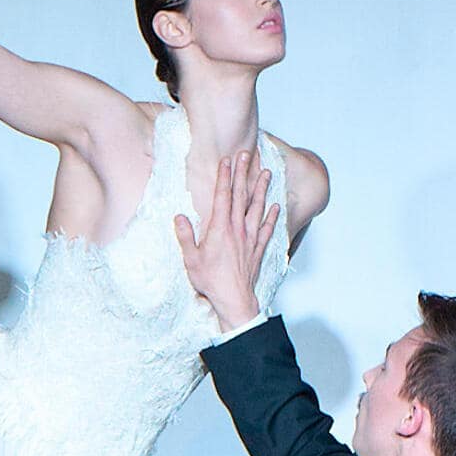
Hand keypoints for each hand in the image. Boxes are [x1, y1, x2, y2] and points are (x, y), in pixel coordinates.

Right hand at [174, 150, 277, 330]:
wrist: (234, 300)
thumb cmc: (211, 281)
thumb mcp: (191, 259)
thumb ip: (185, 236)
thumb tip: (179, 217)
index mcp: (220, 228)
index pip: (223, 196)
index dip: (225, 176)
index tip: (227, 160)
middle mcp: (238, 229)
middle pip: (241, 195)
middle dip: (243, 173)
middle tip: (247, 154)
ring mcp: (250, 238)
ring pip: (257, 208)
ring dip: (261, 189)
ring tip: (266, 173)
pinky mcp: (258, 250)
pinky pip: (267, 229)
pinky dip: (272, 217)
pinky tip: (276, 207)